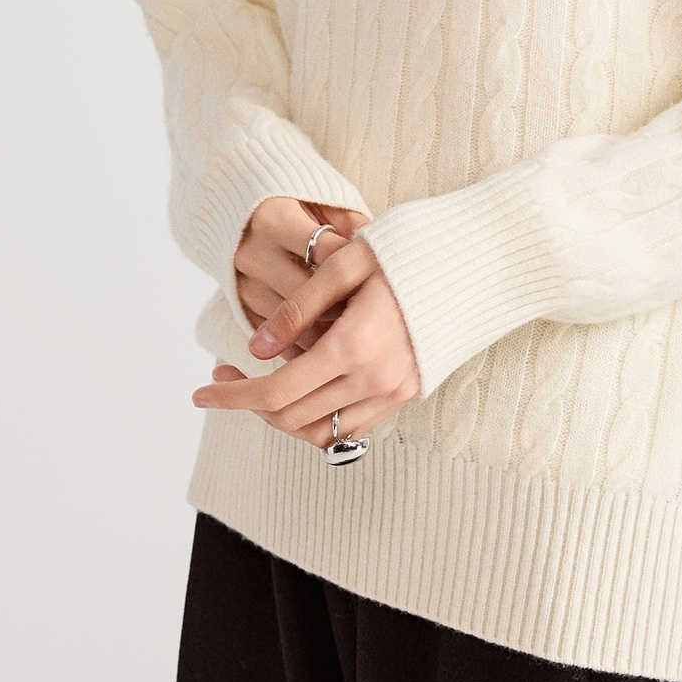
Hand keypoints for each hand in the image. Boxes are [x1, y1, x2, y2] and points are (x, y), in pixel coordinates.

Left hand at [197, 202, 420, 447]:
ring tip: (260, 383)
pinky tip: (304, 384)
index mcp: (355, 346)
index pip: (276, 392)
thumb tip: (255, 348)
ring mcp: (395, 392)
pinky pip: (352, 425)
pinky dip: (318, 415)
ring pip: (321, 432)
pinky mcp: (408, 393)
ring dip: (282, 415)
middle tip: (223, 375)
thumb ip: (299, 307)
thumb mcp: (347, 262)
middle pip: (292, 418)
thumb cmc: (411, 249)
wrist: (482, 261)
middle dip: (248, 403)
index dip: (231, 398)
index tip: (199, 394)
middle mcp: (375, 379)